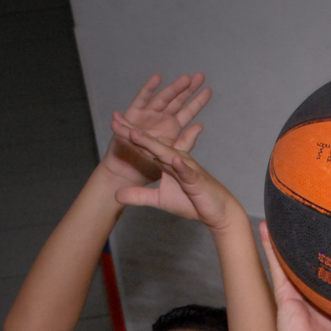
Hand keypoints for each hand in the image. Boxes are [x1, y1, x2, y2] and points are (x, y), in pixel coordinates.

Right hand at [101, 74, 211, 187]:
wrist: (130, 171)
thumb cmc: (152, 163)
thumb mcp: (173, 153)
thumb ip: (187, 141)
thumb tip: (200, 126)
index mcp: (173, 126)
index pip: (188, 111)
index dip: (198, 101)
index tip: (209, 90)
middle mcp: (161, 117)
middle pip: (178, 101)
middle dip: (188, 89)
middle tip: (200, 76)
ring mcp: (148, 114)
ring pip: (163, 98)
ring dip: (174, 88)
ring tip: (186, 79)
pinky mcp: (133, 114)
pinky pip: (141, 99)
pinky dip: (148, 89)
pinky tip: (157, 78)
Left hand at [111, 117, 243, 231]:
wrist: (217, 211)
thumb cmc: (192, 202)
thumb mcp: (159, 200)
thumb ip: (139, 196)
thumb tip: (116, 195)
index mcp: (166, 162)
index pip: (144, 146)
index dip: (128, 134)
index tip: (113, 122)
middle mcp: (175, 160)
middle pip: (151, 144)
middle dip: (133, 132)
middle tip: (115, 119)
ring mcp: (186, 169)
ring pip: (166, 154)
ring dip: (152, 144)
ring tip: (135, 134)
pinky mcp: (196, 180)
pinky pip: (187, 172)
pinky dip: (181, 166)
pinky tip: (173, 160)